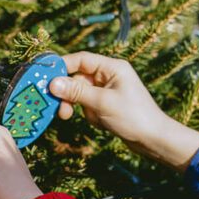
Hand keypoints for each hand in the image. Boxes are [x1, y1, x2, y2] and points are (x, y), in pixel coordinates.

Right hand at [49, 53, 198, 170]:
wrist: (153, 139)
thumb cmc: (134, 117)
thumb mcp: (102, 103)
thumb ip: (76, 92)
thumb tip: (53, 83)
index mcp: (113, 67)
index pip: (81, 60)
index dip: (62, 66)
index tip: (45, 77)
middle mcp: (109, 76)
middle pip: (78, 78)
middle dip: (67, 93)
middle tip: (58, 108)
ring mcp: (108, 91)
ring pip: (80, 93)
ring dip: (77, 106)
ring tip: (77, 117)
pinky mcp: (107, 105)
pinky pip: (88, 105)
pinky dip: (89, 114)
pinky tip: (100, 122)